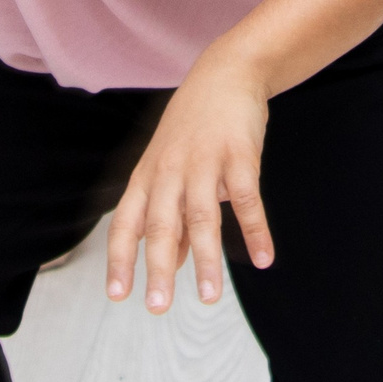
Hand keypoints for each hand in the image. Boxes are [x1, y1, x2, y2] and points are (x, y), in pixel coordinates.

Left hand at [105, 53, 271, 311]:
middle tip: (158, 307)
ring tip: (208, 298)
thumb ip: (171, 216)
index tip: (118, 296)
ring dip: (205, 260)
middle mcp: (169, 171)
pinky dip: (255, 230)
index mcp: (147, 176)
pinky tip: (264, 258)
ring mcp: (204, 161)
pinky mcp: (238, 155)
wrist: (225, 74)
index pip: (125, 223)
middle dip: (157, 268)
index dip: (120, 259)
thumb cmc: (193, 128)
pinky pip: (247, 199)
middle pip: (160, 225)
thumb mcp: (170, 168)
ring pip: (201, 217)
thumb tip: (170, 262)